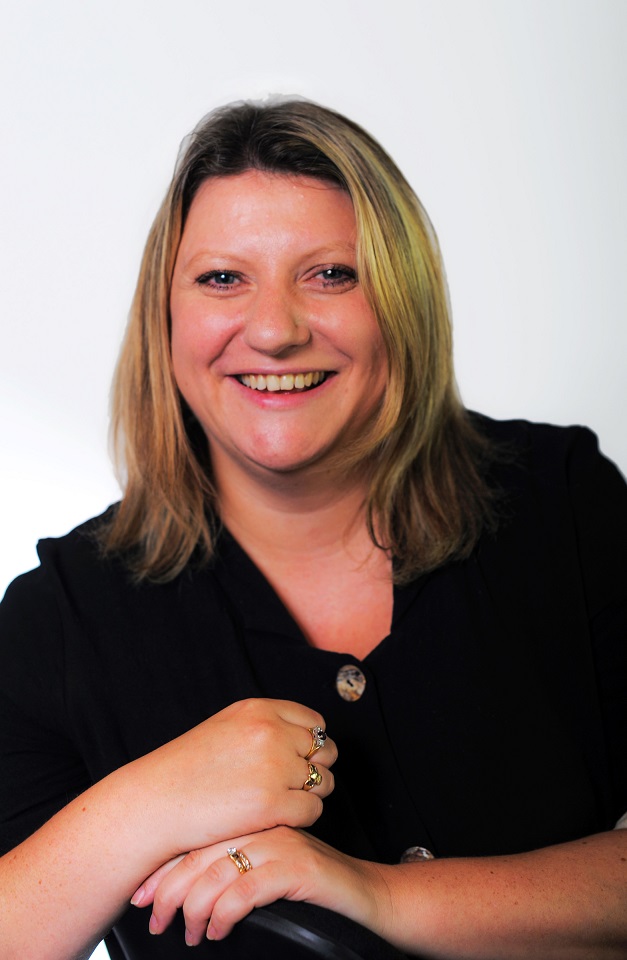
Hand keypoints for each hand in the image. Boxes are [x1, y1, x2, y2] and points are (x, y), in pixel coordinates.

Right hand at [128, 699, 336, 857]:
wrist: (155, 802)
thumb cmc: (187, 769)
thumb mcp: (227, 727)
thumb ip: (264, 725)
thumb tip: (304, 738)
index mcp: (259, 709)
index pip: (316, 723)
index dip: (312, 745)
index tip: (299, 762)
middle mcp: (271, 732)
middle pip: (326, 751)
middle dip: (316, 770)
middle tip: (293, 787)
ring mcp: (274, 767)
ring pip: (324, 782)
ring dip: (311, 795)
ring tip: (284, 804)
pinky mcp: (271, 804)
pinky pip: (313, 810)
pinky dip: (302, 818)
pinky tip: (279, 820)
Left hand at [132, 826, 387, 945]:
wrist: (365, 893)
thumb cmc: (312, 885)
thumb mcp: (266, 869)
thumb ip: (231, 867)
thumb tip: (177, 894)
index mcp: (252, 819)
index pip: (195, 837)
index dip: (163, 867)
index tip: (140, 895)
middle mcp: (263, 823)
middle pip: (200, 851)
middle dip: (168, 889)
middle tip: (153, 919)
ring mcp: (281, 842)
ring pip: (218, 870)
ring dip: (194, 908)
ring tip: (188, 934)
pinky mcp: (298, 866)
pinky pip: (246, 889)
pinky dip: (224, 914)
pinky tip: (217, 931)